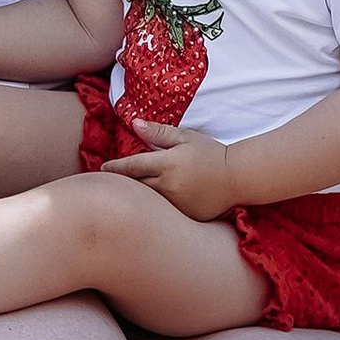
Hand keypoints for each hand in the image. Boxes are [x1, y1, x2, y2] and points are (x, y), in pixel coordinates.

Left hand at [115, 126, 233, 217]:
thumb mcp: (185, 137)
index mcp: (167, 164)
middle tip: (109, 182)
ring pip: (148, 201)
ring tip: (125, 192)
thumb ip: (158, 133)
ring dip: (137, 195)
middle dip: (123, 183)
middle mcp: (169, 186)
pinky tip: (148, 205)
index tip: (103, 168)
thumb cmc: (210, 153)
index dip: (115, 167)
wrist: (237, 177)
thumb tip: (134, 124)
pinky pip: (163, 211)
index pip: (132, 166)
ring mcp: (176, 204)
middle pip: (136, 185)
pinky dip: (154, 207)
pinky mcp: (184, 215)